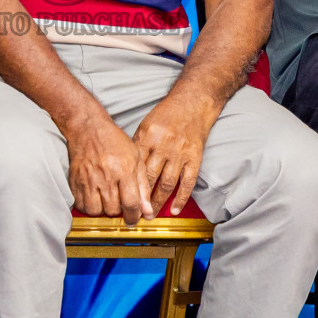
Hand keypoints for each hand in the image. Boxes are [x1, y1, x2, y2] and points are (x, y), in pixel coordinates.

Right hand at [65, 113, 153, 223]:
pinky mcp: (75, 182)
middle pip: (113, 210)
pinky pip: (81, 205)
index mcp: (123, 170)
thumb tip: (148, 211)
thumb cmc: (113, 141)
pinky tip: (95, 196)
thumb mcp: (136, 159)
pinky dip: (89, 206)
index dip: (134, 216)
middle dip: (119, 211)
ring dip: (103, 210)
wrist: (88, 128)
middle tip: (119, 201)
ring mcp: (88, 180)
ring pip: (96, 211)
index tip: (134, 219)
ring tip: (106, 199)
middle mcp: (105, 176)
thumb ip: (143, 186)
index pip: (131, 203)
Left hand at [133, 90, 217, 215]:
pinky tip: (174, 210)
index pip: (135, 166)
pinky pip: (187, 183)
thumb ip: (137, 145)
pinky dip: (181, 198)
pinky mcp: (194, 158)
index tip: (122, 198)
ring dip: (158, 202)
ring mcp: (180, 153)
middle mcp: (163, 145)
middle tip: (135, 213)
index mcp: (147, 136)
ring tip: (151, 214)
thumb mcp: (146, 125)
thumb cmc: (167, 114)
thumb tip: (126, 169)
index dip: (128, 184)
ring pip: (167, 183)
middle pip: (150, 177)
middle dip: (141, 198)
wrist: (193, 103)